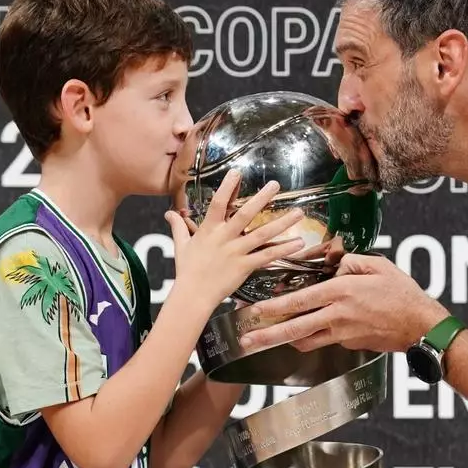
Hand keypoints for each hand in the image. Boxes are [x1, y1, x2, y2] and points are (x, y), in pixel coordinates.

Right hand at [164, 170, 304, 309]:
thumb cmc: (187, 270)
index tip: (237, 172)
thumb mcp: (181, 245)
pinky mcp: (245, 266)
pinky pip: (267, 256)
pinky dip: (284, 249)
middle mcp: (224, 238)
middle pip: (245, 214)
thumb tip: (168, 213)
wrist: (193, 295)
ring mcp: (236, 252)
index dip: (227, 187)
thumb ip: (178, 227)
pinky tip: (299, 243)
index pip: (218, 203)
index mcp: (209, 230)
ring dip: (282, 223)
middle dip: (261, 198)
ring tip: (299, 213)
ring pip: (262, 234)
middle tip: (276, 185)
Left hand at [238, 253, 449, 352]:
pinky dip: (311, 337)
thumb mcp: (378, 265)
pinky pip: (324, 340)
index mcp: (341, 292)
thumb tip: (334, 267)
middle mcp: (337, 315)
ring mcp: (343, 333)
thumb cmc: (401, 293)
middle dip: (267, 335)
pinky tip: (305, 332)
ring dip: (284, 340)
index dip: (274, 307)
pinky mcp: (349, 343)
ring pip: (305, 340)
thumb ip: (351, 263)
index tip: (255, 310)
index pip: (300, 301)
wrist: (420, 325)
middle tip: (246, 341)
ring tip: (267, 338)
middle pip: (295, 328)